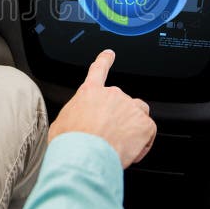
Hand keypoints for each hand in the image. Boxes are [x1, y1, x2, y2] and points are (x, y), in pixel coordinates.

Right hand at [48, 50, 156, 168]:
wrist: (84, 155)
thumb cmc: (70, 142)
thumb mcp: (61, 124)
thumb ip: (72, 116)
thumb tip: (73, 124)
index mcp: (90, 92)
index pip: (98, 70)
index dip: (104, 60)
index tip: (109, 54)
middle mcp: (112, 95)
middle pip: (121, 102)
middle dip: (117, 118)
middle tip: (107, 137)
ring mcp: (130, 108)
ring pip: (138, 113)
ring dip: (133, 126)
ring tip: (121, 143)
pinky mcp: (144, 124)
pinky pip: (148, 132)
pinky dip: (142, 143)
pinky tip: (129, 152)